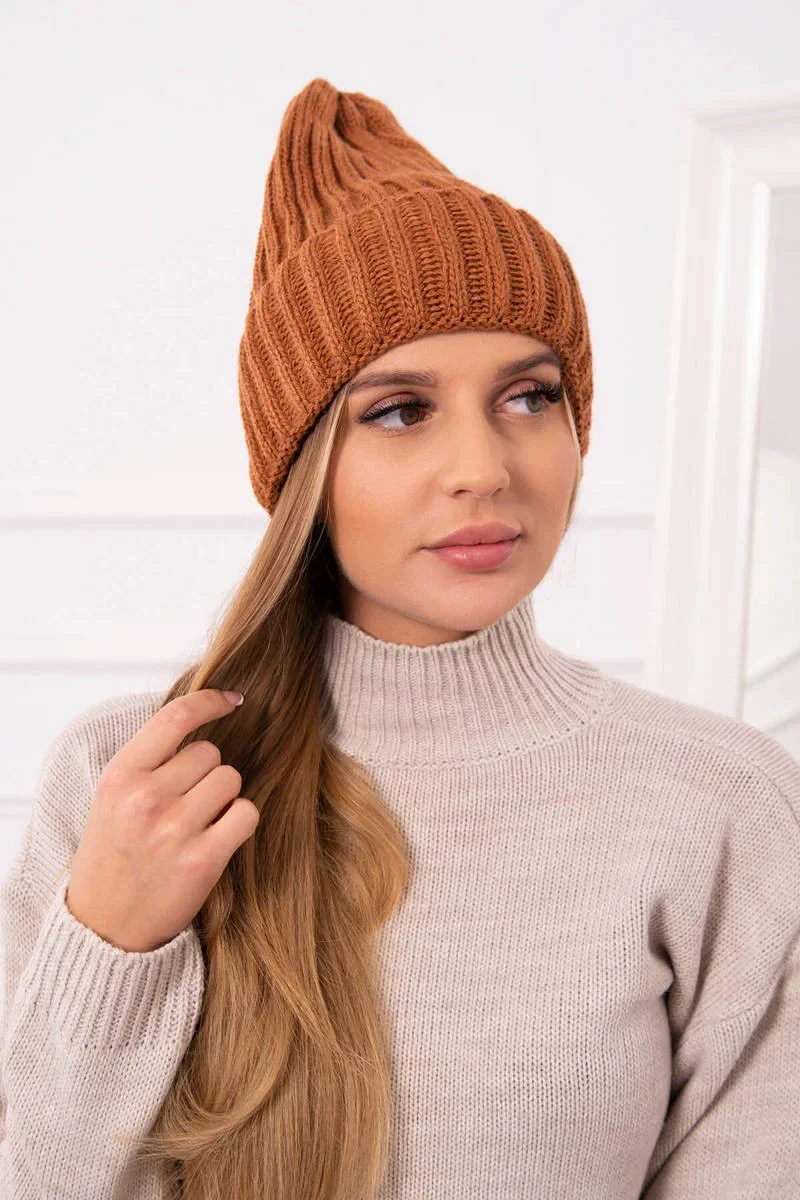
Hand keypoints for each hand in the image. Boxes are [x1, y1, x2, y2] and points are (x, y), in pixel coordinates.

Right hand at [65, 688, 257, 951]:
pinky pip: (246, 814)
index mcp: (120, 776)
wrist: (105, 927)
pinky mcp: (203, 860)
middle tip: (185, 802)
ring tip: (198, 822)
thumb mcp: (111, 798)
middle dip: (206, 772)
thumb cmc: (112, 856)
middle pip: (210, 753)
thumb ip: (148, 762)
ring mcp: (175, 829)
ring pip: (231, 779)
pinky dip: (240, 821)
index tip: (231, 701)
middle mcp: (146, 798)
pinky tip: (219, 836)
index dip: (210, 701)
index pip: (175, 718)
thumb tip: (199, 722)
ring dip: (224, 797)